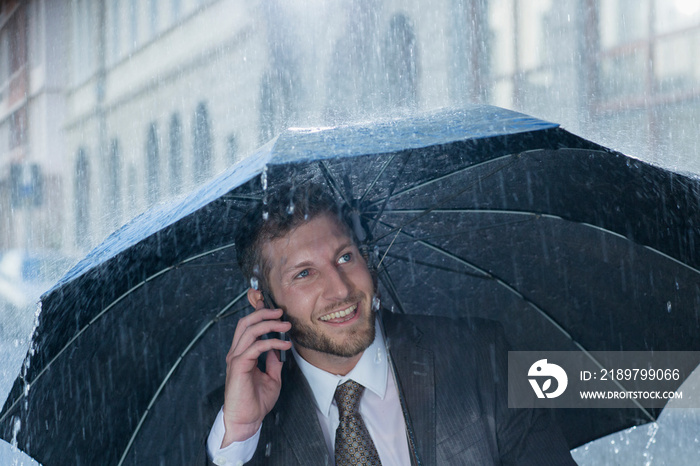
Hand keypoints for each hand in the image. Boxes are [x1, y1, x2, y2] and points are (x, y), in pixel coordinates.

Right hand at [220, 298, 291, 447]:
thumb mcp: (271, 378)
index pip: (247, 327)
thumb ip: (274, 361)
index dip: (259, 315)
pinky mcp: (239, 366)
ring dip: (270, 324)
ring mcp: (236, 358)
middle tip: (280, 312)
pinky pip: (256, 347)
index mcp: (242, 354)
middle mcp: (236, 353)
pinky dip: (272, 343)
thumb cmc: (256, 402)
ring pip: (250, 331)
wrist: (247, 420)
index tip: (275, 311)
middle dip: (263, 314)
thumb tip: (279, 348)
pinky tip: (284, 345)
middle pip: (245, 323)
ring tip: (286, 326)